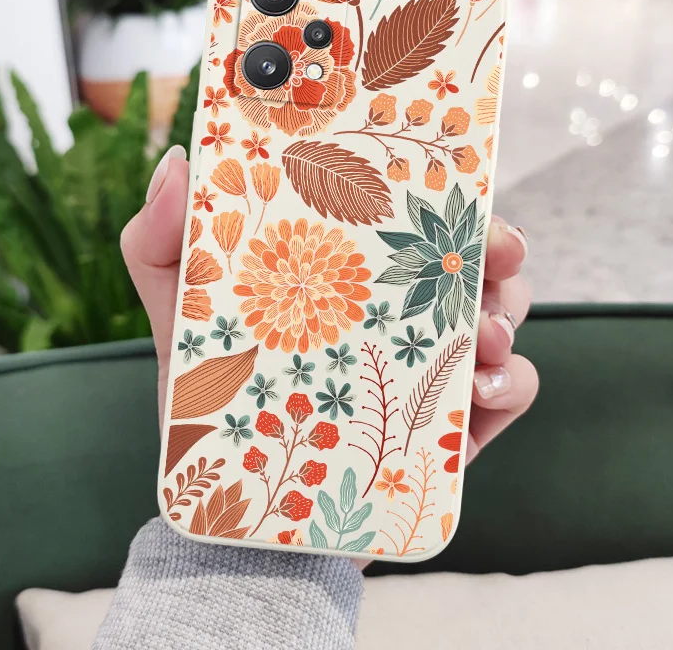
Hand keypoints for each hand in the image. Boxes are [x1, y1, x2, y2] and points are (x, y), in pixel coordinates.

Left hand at [122, 146, 536, 468]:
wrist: (240, 511)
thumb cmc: (214, 402)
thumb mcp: (178, 316)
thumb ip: (161, 243)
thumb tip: (178, 161)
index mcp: (350, 276)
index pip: (408, 218)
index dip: (440, 190)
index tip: (456, 178)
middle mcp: (398, 312)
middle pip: (471, 260)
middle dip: (498, 243)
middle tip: (496, 247)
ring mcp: (430, 367)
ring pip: (503, 316)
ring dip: (508, 311)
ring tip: (481, 329)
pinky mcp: (452, 425)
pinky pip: (510, 392)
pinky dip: (512, 380)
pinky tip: (478, 387)